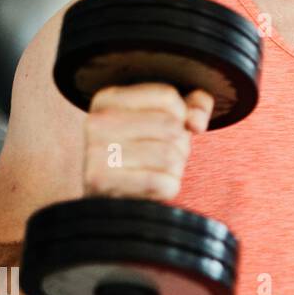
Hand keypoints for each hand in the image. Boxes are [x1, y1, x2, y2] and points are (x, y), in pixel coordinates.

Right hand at [83, 84, 213, 201]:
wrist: (109, 198)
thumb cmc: (142, 151)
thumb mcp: (166, 118)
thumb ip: (194, 105)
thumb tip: (197, 122)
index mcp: (108, 99)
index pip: (167, 96)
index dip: (181, 114)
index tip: (168, 127)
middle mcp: (97, 122)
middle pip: (171, 127)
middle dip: (180, 144)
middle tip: (163, 154)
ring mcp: (96, 153)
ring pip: (170, 156)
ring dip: (176, 167)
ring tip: (156, 170)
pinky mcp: (102, 182)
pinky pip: (163, 183)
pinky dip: (168, 187)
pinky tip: (151, 186)